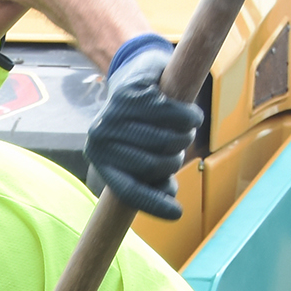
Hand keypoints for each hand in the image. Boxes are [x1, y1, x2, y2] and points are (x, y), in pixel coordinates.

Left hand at [87, 34, 203, 221]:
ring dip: (185, 136)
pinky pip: (171, 114)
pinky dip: (189, 117)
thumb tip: (169, 198)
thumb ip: (156, 179)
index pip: (128, 191)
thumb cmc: (144, 125)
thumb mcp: (146, 154)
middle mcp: (100, 141)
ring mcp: (112, 116)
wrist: (137, 76)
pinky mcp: (130, 93)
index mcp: (102, 162)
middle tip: (182, 145)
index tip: (178, 214)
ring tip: (185, 128)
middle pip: (153, 166)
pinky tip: (190, 115)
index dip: (154, 205)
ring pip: (165, 140)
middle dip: (176, 158)